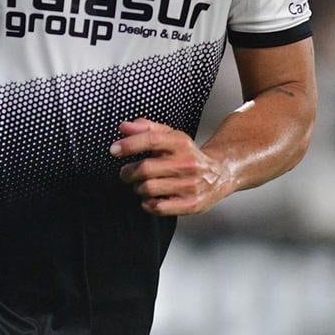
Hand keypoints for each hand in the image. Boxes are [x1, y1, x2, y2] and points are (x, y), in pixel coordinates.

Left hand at [112, 119, 235, 215]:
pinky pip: (157, 207)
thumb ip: (146, 129)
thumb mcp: (171, 136)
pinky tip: (151, 198)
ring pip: (148, 189)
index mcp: (181, 143)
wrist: (220, 174)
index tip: (114, 150)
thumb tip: (123, 127)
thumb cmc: (187, 155)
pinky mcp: (191, 204)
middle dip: (128, 172)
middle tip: (127, 173)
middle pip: (145, 168)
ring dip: (138, 188)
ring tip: (142, 185)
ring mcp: (190, 185)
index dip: (129, 145)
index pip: (151, 140)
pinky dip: (147, 203)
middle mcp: (187, 163)